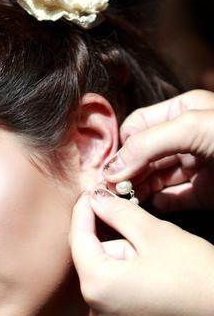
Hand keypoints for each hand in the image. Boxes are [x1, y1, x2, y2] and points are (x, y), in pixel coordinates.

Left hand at [69, 189, 213, 315]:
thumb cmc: (197, 275)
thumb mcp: (154, 233)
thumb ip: (118, 212)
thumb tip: (96, 198)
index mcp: (98, 287)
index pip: (78, 239)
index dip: (84, 211)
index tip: (92, 193)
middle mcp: (99, 314)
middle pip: (98, 263)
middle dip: (119, 244)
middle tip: (150, 239)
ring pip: (113, 282)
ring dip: (129, 266)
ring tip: (163, 265)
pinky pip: (125, 303)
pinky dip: (137, 288)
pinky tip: (165, 284)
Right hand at [102, 89, 213, 210]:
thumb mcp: (191, 127)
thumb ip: (147, 144)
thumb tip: (112, 168)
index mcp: (182, 112)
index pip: (137, 127)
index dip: (123, 148)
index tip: (113, 171)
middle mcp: (186, 138)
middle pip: (141, 156)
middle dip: (125, 172)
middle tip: (112, 191)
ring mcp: (195, 166)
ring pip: (153, 179)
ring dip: (137, 190)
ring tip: (128, 200)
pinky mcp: (203, 192)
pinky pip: (173, 199)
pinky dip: (161, 203)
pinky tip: (156, 203)